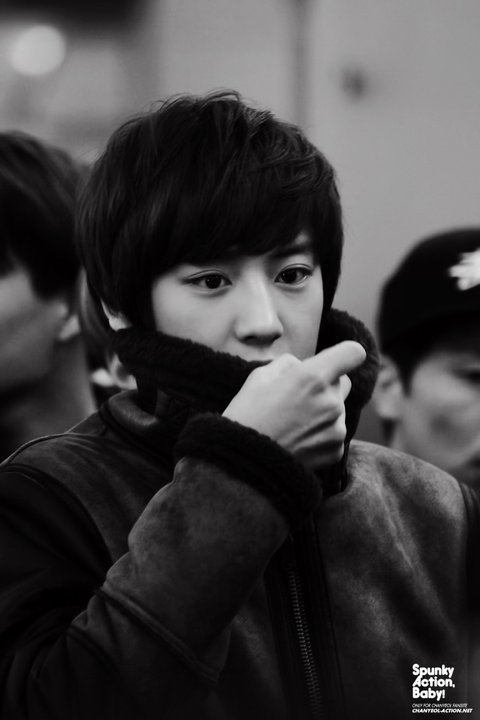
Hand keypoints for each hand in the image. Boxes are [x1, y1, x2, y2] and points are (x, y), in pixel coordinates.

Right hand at [223, 341, 365, 469]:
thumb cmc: (247, 415)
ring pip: (338, 409)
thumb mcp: (260, 376)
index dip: (344, 354)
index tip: (333, 361)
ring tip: (292, 423)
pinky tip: (297, 439)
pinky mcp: (336, 450)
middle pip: (344, 383)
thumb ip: (289, 363)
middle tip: (298, 398)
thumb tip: (303, 365)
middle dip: (327, 385)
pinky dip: (321, 434)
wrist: (243, 463)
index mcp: (313, 377)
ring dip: (322, 411)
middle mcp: (331, 401)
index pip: (353, 353)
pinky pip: (334, 432)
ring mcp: (336, 428)